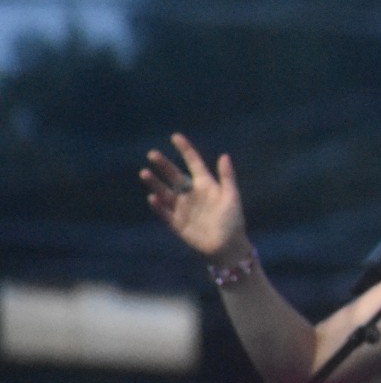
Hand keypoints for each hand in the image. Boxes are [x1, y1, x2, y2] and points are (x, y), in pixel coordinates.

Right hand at [140, 134, 249, 266]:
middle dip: (164, 165)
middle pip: (175, 176)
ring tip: (145, 173)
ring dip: (155, 183)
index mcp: (206, 185)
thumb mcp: (232, 196)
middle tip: (153, 154)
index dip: (185, 150)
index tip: (175, 137)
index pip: (193, 163)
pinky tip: (153, 198)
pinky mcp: (177, 223)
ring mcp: (182, 208)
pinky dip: (159, 206)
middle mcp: (191, 194)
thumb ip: (227, 177)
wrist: (228, 245)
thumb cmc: (233, 220)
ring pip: (165, 192)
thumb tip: (224, 155)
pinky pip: (165, 213)